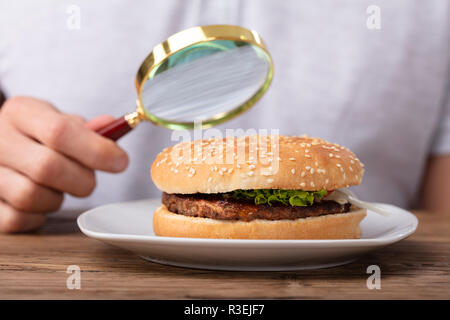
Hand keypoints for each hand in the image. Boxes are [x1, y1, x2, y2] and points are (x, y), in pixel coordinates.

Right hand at [0, 96, 128, 232]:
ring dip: (57, 199)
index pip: (60, 132)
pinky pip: (17, 219)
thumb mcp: (59, 120)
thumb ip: (87, 128)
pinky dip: (38, 216)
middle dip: (81, 179)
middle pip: (48, 168)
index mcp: (20, 112)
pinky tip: (41, 201)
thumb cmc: (37, 134)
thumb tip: (113, 127)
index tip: (120, 162)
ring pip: (31, 196)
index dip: (97, 151)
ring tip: (58, 187)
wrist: (0, 143)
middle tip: (87, 178)